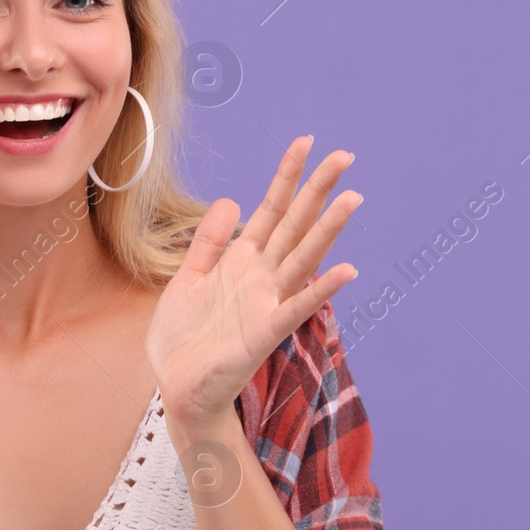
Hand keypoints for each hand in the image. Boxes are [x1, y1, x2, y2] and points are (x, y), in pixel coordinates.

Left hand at [145, 136, 360, 431]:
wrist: (177, 388)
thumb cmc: (184, 339)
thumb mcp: (188, 278)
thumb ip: (209, 241)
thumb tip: (231, 200)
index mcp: (242, 261)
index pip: (271, 209)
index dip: (287, 176)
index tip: (305, 141)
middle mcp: (261, 277)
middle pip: (295, 225)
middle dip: (317, 190)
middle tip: (345, 155)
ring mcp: (266, 303)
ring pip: (302, 258)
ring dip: (328, 230)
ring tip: (352, 198)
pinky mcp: (263, 333)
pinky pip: (296, 307)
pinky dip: (320, 289)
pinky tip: (346, 271)